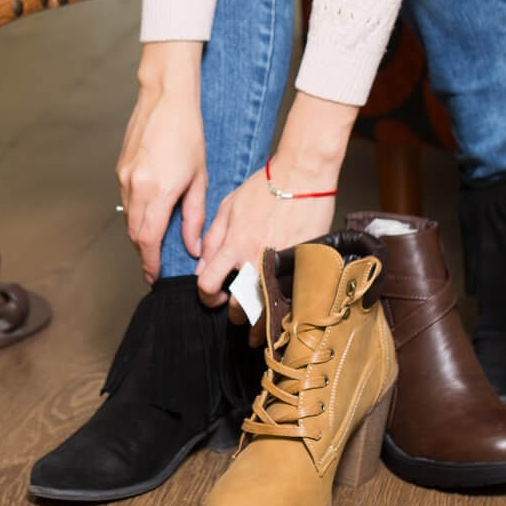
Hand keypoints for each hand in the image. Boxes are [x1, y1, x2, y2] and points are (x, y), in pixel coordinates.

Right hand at [116, 50, 206, 284]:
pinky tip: (150, 212)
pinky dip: (135, 213)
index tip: (154, 276)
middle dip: (145, 252)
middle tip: (157, 263)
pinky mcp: (119, 169)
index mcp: (157, 192)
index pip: (148, 240)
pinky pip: (125, 200)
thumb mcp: (199, 178)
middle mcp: (134, 187)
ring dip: (140, 232)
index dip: (150, 263)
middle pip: (134, 234)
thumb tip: (192, 247)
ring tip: (156, 240)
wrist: (165, 99)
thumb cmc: (187, 134)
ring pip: (128, 218)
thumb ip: (194, 217)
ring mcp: (123, 177)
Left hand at [196, 169, 336, 337]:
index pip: (208, 284)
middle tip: (237, 311)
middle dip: (234, 313)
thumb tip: (201, 267)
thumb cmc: (265, 187)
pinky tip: (280, 319)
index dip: (205, 296)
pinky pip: (291, 303)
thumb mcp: (228, 206)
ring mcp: (281, 267)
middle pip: (237, 307)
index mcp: (233, 245)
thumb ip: (212, 238)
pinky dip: (284, 315)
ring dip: (258, 324)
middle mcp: (255, 260)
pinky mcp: (303, 268)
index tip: (212, 297)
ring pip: (265, 312)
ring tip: (257, 328)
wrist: (302, 176)